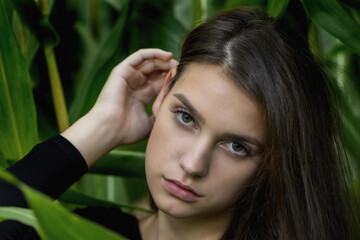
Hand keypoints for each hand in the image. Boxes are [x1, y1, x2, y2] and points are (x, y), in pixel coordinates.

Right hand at [62, 49, 176, 165]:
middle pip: (156, 70)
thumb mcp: (151, 123)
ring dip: (166, 60)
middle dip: (171, 68)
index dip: (173, 79)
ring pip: (150, 62)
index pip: (160, 82)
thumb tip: (176, 107)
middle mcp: (135, 84)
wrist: (110, 129)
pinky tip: (168, 56)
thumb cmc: (128, 130)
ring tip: (178, 63)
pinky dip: (154, 53)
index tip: (187, 79)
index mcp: (141, 96)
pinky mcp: (122, 70)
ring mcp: (128, 76)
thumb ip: (161, 113)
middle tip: (184, 69)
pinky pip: (140, 56)